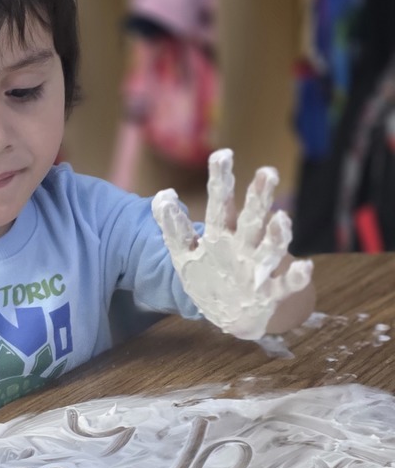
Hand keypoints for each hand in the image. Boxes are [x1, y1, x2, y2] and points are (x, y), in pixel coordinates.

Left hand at [151, 149, 313, 339]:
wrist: (230, 314)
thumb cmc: (209, 275)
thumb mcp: (184, 252)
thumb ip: (172, 226)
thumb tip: (162, 195)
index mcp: (221, 233)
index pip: (220, 203)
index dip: (221, 180)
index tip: (223, 154)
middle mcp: (243, 246)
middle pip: (252, 218)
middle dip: (259, 197)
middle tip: (267, 172)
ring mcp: (257, 269)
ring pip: (270, 248)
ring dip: (278, 235)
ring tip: (282, 218)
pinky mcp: (269, 294)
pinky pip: (285, 285)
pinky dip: (296, 277)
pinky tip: (304, 267)